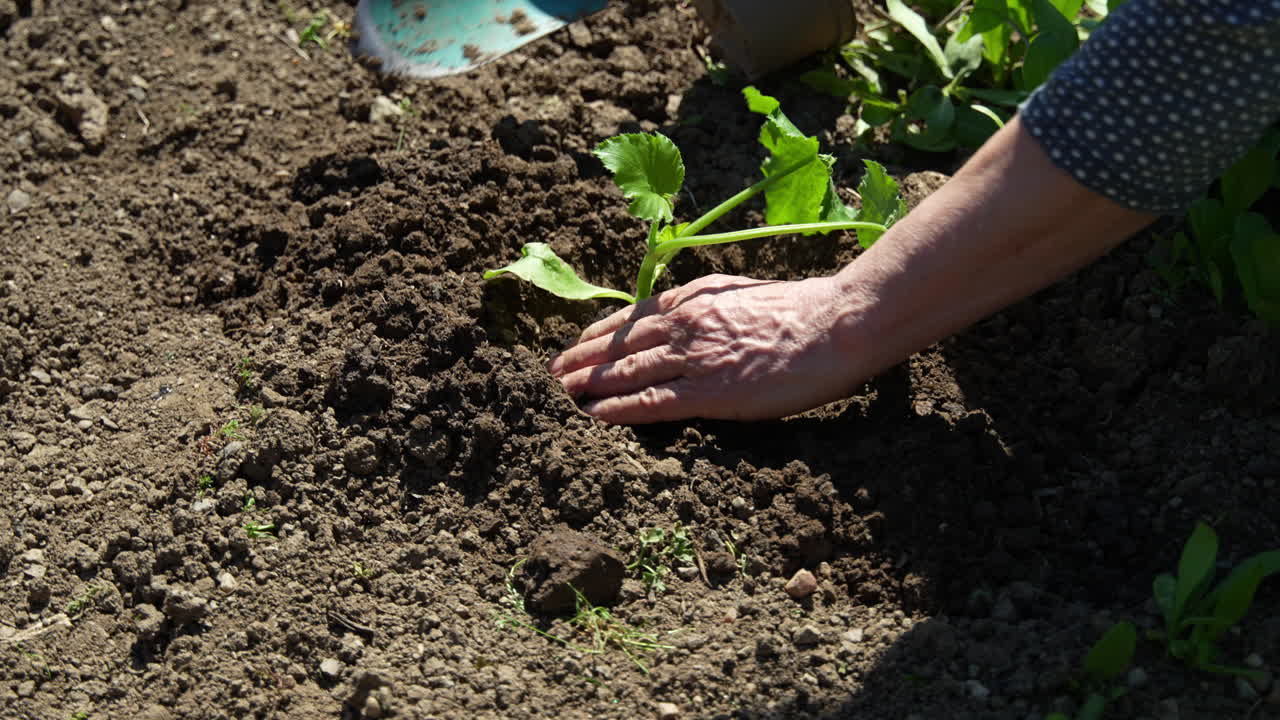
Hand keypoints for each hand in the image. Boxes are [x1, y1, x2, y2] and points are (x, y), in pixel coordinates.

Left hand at [547, 273, 863, 423]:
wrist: (833, 325)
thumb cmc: (803, 309)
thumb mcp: (744, 290)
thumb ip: (710, 302)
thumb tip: (688, 309)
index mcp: (695, 297)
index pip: (635, 316)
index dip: (602, 332)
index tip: (580, 341)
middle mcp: (684, 324)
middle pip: (621, 343)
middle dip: (583, 357)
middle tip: (555, 369)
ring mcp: (694, 358)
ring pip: (627, 372)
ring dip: (590, 382)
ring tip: (564, 392)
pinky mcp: (709, 393)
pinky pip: (651, 402)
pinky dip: (618, 408)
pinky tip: (595, 413)